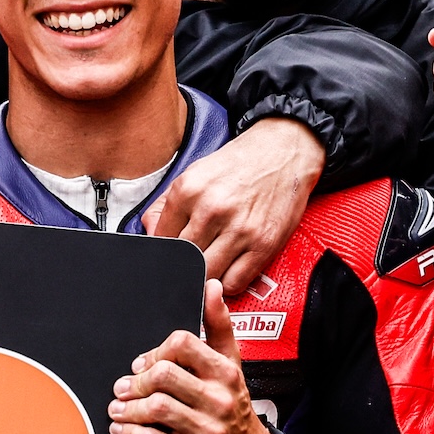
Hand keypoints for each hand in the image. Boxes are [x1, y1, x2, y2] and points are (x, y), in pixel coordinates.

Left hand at [108, 282, 278, 433]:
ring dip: (128, 408)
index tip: (142, 364)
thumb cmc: (234, 412)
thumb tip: (211, 288)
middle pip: (164, 375)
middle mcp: (219, 400)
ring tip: (119, 408)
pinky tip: (123, 430)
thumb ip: (219, 327)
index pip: (182, 344)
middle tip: (124, 388)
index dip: (154, 352)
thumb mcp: (233, 368)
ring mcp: (207, 431)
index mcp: (226, 373)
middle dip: (136, 381)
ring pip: (155, 408)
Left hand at [146, 117, 322, 293]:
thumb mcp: (195, 172)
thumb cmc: (240, 163)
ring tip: (208, 266)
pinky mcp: (264, 244)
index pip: (162, 240)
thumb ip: (166, 204)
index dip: (164, 252)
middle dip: (183, 267)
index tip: (170, 256)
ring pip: (206, 275)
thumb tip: (149, 231)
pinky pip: (235, 282)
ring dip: (205, 277)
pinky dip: (228, 282)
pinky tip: (228, 268)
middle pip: (183, 261)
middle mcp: (212, 210)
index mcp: (188, 190)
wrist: (284, 150)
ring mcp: (240, 229)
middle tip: (187, 266)